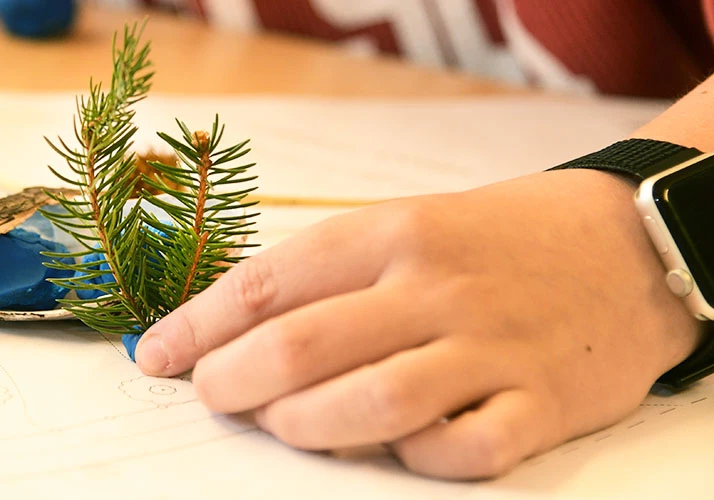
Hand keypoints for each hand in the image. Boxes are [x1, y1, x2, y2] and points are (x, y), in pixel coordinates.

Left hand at [132, 169, 702, 478]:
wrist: (629, 243)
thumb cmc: (495, 240)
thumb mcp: (410, 225)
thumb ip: (329, 274)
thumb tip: (226, 324)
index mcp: (394, 233)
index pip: (269, 282)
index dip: (199, 325)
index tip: (155, 355)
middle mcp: (437, 288)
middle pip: (302, 347)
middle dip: (230, 383)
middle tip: (210, 397)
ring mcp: (493, 348)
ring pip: (374, 404)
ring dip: (306, 426)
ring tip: (284, 425)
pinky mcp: (544, 404)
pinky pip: (466, 452)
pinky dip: (416, 460)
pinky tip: (398, 448)